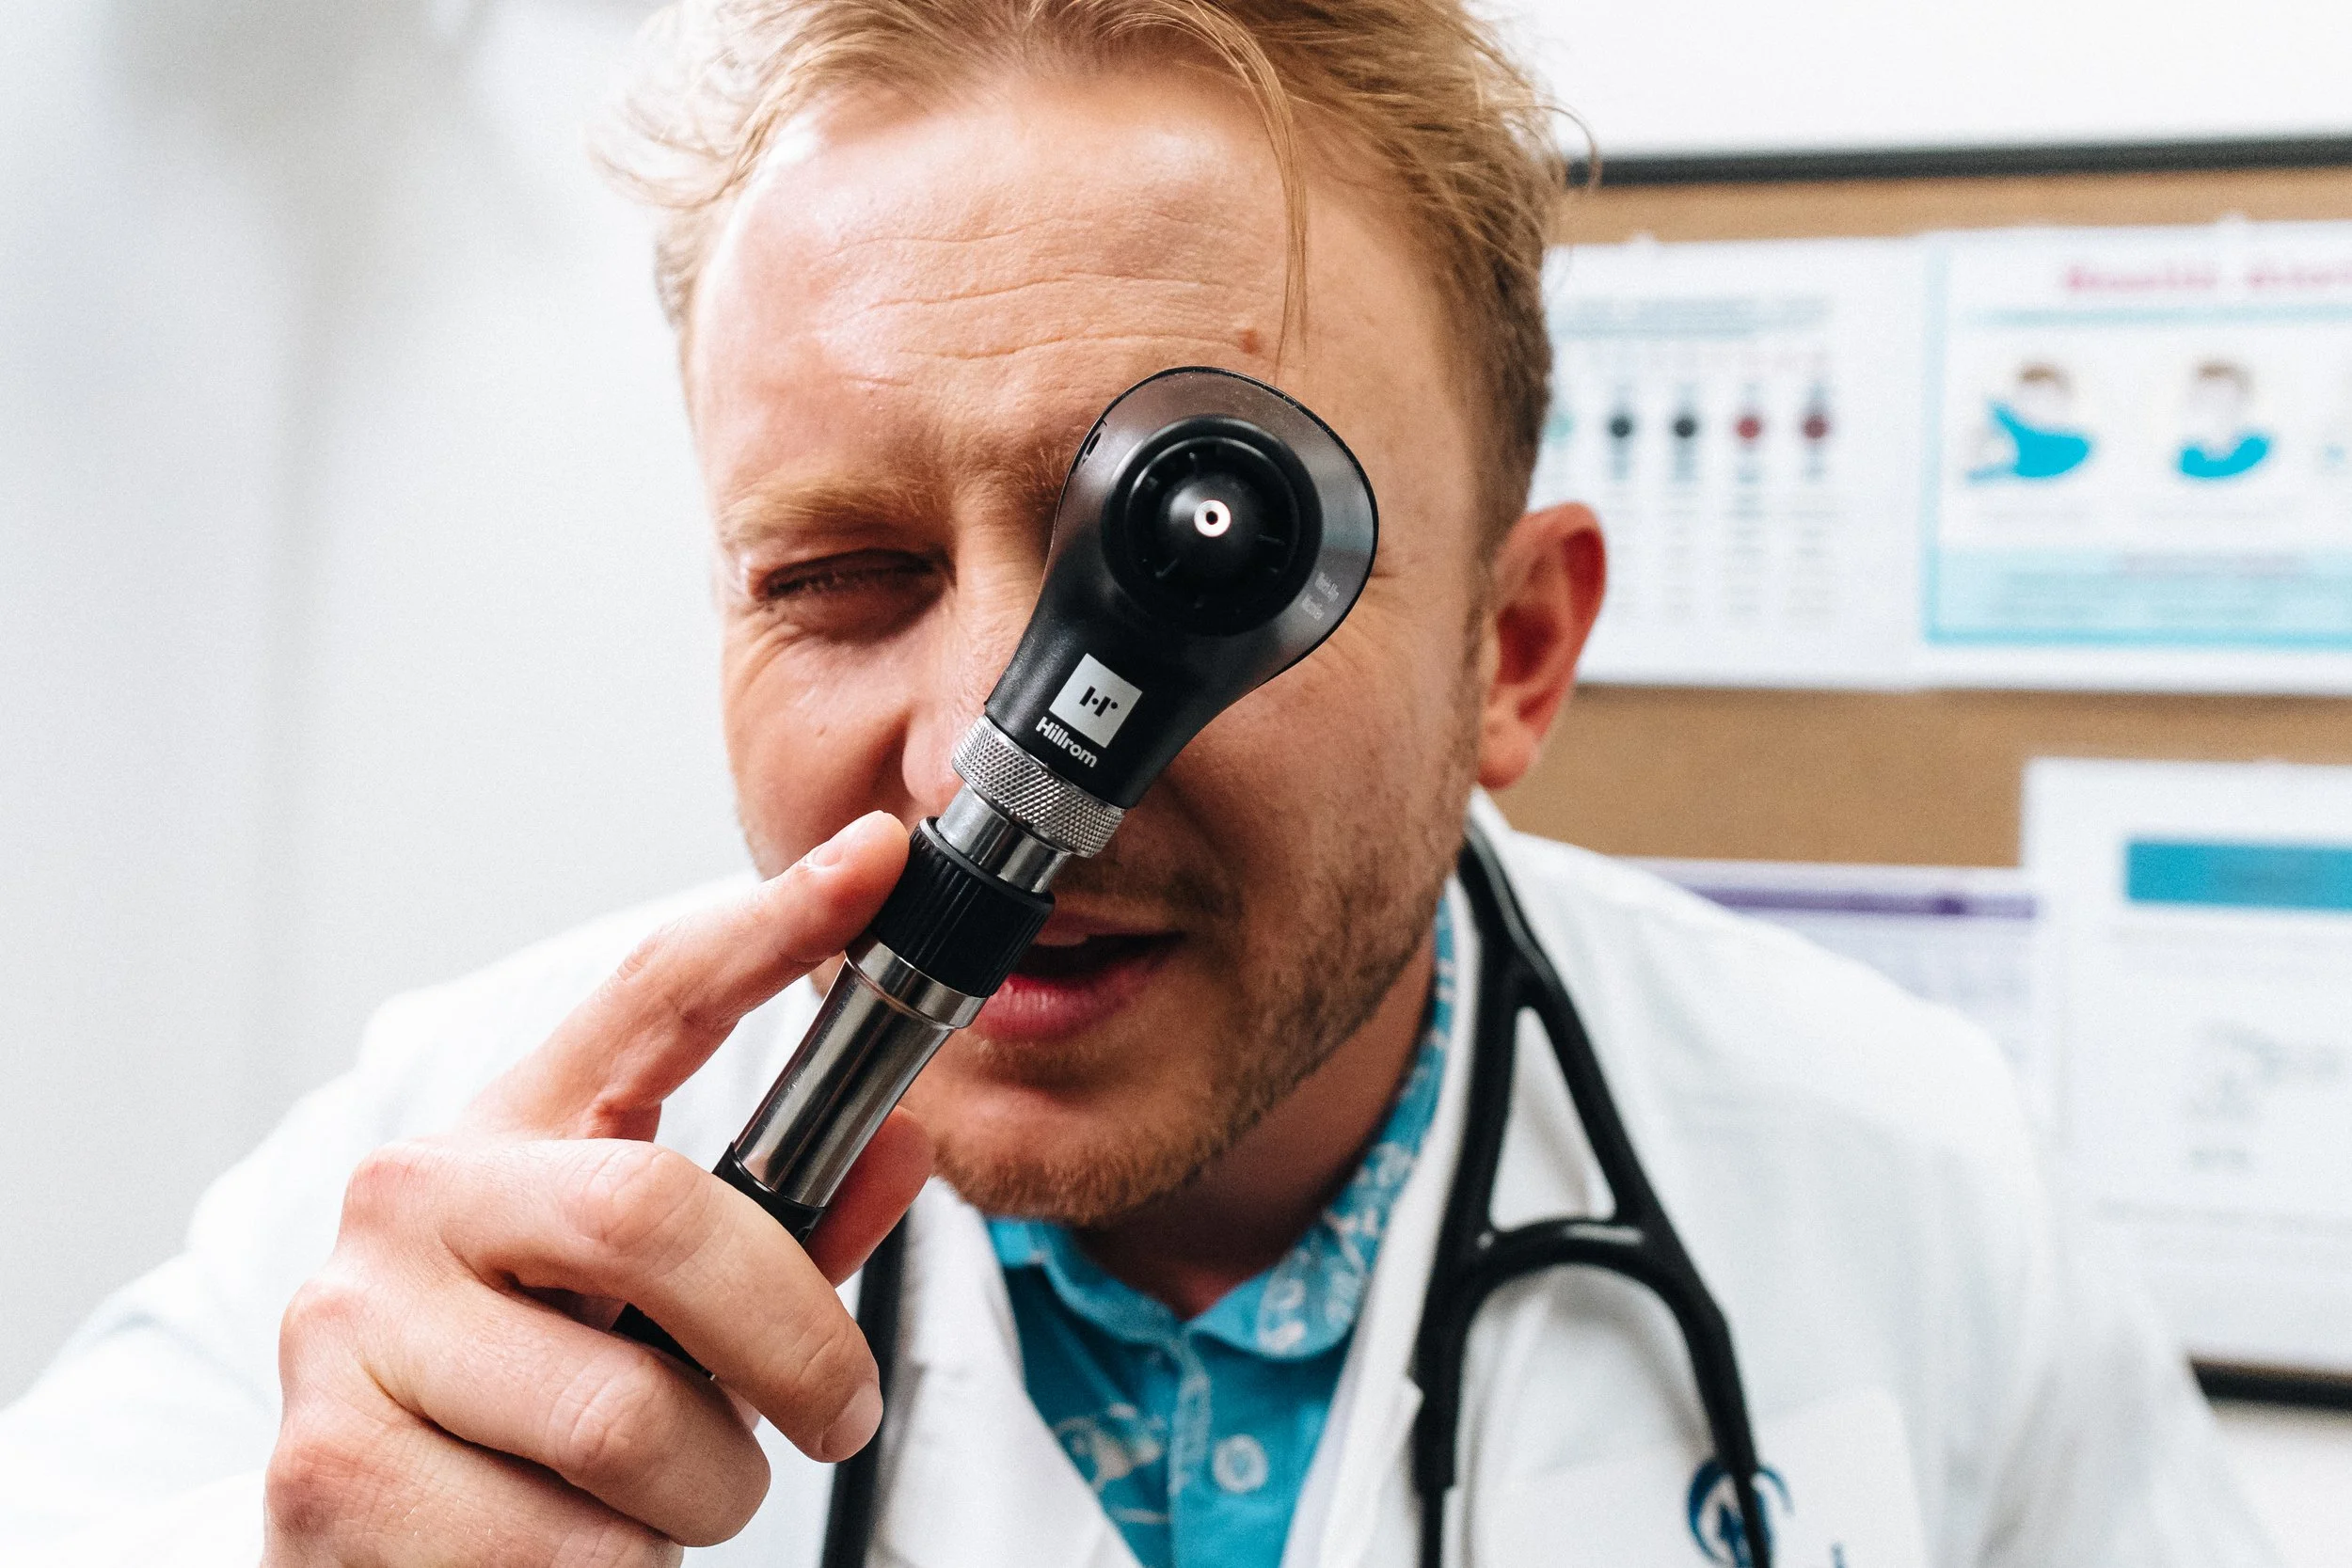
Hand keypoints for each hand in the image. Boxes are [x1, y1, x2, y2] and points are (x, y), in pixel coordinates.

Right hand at [265, 812, 933, 1566]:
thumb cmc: (526, 1423)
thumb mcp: (655, 1318)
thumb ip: (782, 1241)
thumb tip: (902, 1144)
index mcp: (502, 1140)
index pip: (646, 1000)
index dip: (768, 926)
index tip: (876, 859)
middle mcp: (407, 1207)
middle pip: (658, 1216)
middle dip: (792, 1339)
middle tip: (835, 1411)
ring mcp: (351, 1335)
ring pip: (633, 1421)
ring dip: (701, 1494)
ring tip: (654, 1502)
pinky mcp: (332, 1477)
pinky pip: (570, 1545)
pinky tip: (566, 1553)